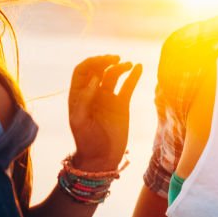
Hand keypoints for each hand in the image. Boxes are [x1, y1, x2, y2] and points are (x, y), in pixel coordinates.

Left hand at [69, 55, 141, 170]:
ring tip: (128, 65)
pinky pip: (128, 86)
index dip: (91, 63)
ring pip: (113, 75)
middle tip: (116, 59)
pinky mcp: (121, 104)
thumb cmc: (87, 141)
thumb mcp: (80, 121)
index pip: (82, 70)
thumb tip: (95, 79)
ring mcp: (107, 98)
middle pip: (98, 69)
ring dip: (120, 67)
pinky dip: (133, 76)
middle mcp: (93, 94)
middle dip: (105, 61)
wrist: (101, 157)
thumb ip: (86, 99)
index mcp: (78, 95)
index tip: (102, 62)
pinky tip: (139, 67)